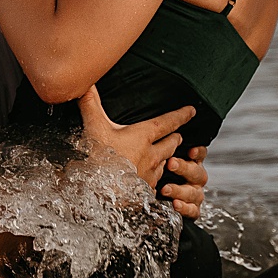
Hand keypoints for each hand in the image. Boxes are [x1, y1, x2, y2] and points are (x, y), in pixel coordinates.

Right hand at [78, 87, 192, 186]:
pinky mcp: (145, 190)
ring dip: (167, 157)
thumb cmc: (98, 159)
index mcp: (142, 137)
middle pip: (171, 143)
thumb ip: (91, 104)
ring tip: (166, 155)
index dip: (181, 115)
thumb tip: (86, 84)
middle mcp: (151, 155)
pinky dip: (156, 176)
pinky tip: (150, 176)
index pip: (168, 122)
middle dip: (175, 137)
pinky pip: (156, 181)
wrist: (99, 193)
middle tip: (177, 134)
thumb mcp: (94, 127)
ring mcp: (150, 174)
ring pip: (166, 162)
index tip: (192, 111)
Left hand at [160, 146, 207, 219]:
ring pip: (194, 192)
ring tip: (165, 189)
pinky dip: (185, 208)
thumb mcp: (159, 161)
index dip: (198, 152)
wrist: (156, 200)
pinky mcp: (192, 210)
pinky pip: (193, 210)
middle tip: (171, 163)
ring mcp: (195, 194)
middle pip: (196, 172)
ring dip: (179, 190)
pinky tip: (175, 204)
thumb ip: (162, 151)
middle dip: (184, 168)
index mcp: (191, 163)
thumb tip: (153, 131)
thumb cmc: (157, 175)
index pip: (200, 155)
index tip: (190, 151)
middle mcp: (195, 178)